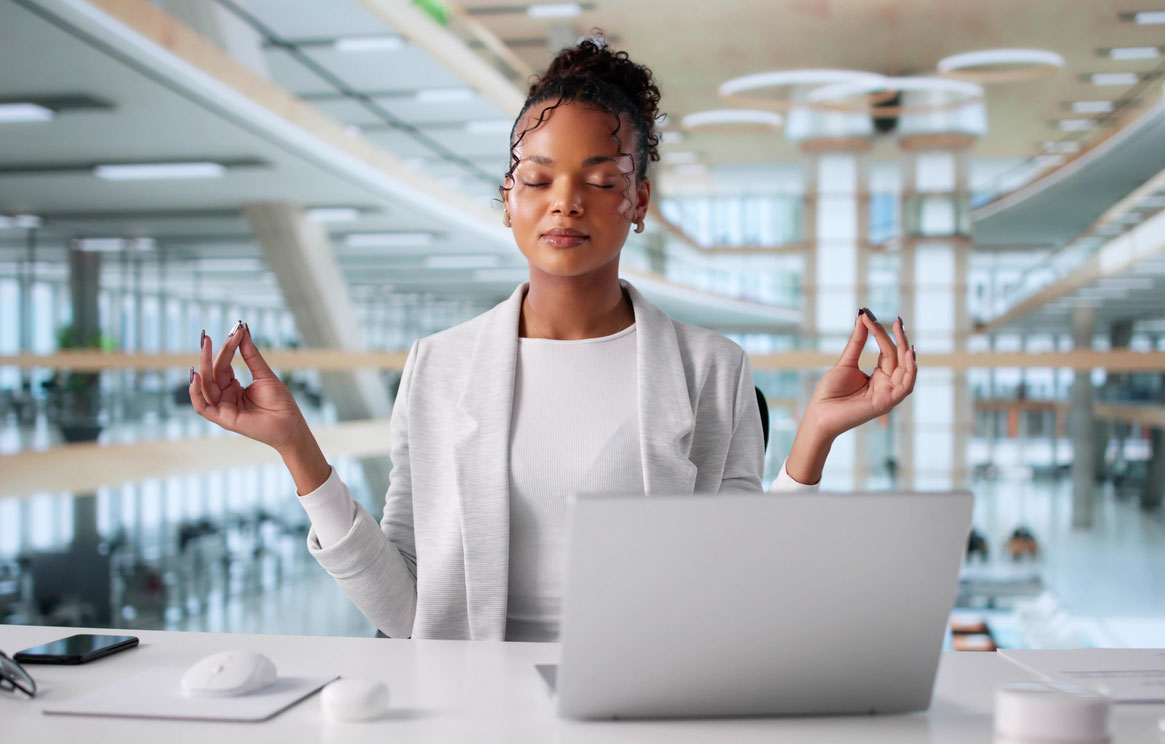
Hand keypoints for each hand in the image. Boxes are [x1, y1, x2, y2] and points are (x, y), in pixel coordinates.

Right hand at [189, 322, 305, 452]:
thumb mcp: (264, 374)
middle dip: (208, 354)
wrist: (290, 424)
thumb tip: (242, 332)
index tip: (235, 331)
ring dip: (203, 366)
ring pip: (205, 386)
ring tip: (204, 347)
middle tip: (206, 336)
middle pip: (211, 373)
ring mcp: (223, 407)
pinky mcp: (223, 419)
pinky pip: (202, 407)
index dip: (226, 348)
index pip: (223, 365)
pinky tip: (196, 376)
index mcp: (233, 386)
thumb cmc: (280, 402)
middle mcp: (225, 396)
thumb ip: (251, 355)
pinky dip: (196, 392)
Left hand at [784, 310, 915, 484]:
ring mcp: (888, 394)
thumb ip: (857, 342)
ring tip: (901, 331)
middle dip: (899, 338)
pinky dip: (910, 371)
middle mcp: (887, 384)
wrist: (819, 413)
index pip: (888, 351)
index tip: (870, 317)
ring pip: (905, 370)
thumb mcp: (846, 362)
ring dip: (906, 351)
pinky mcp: (886, 402)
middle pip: (898, 358)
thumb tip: (863, 317)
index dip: (883, 334)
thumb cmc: (830, 392)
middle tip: (897, 320)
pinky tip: (908, 354)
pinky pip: (905, 386)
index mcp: (879, 376)